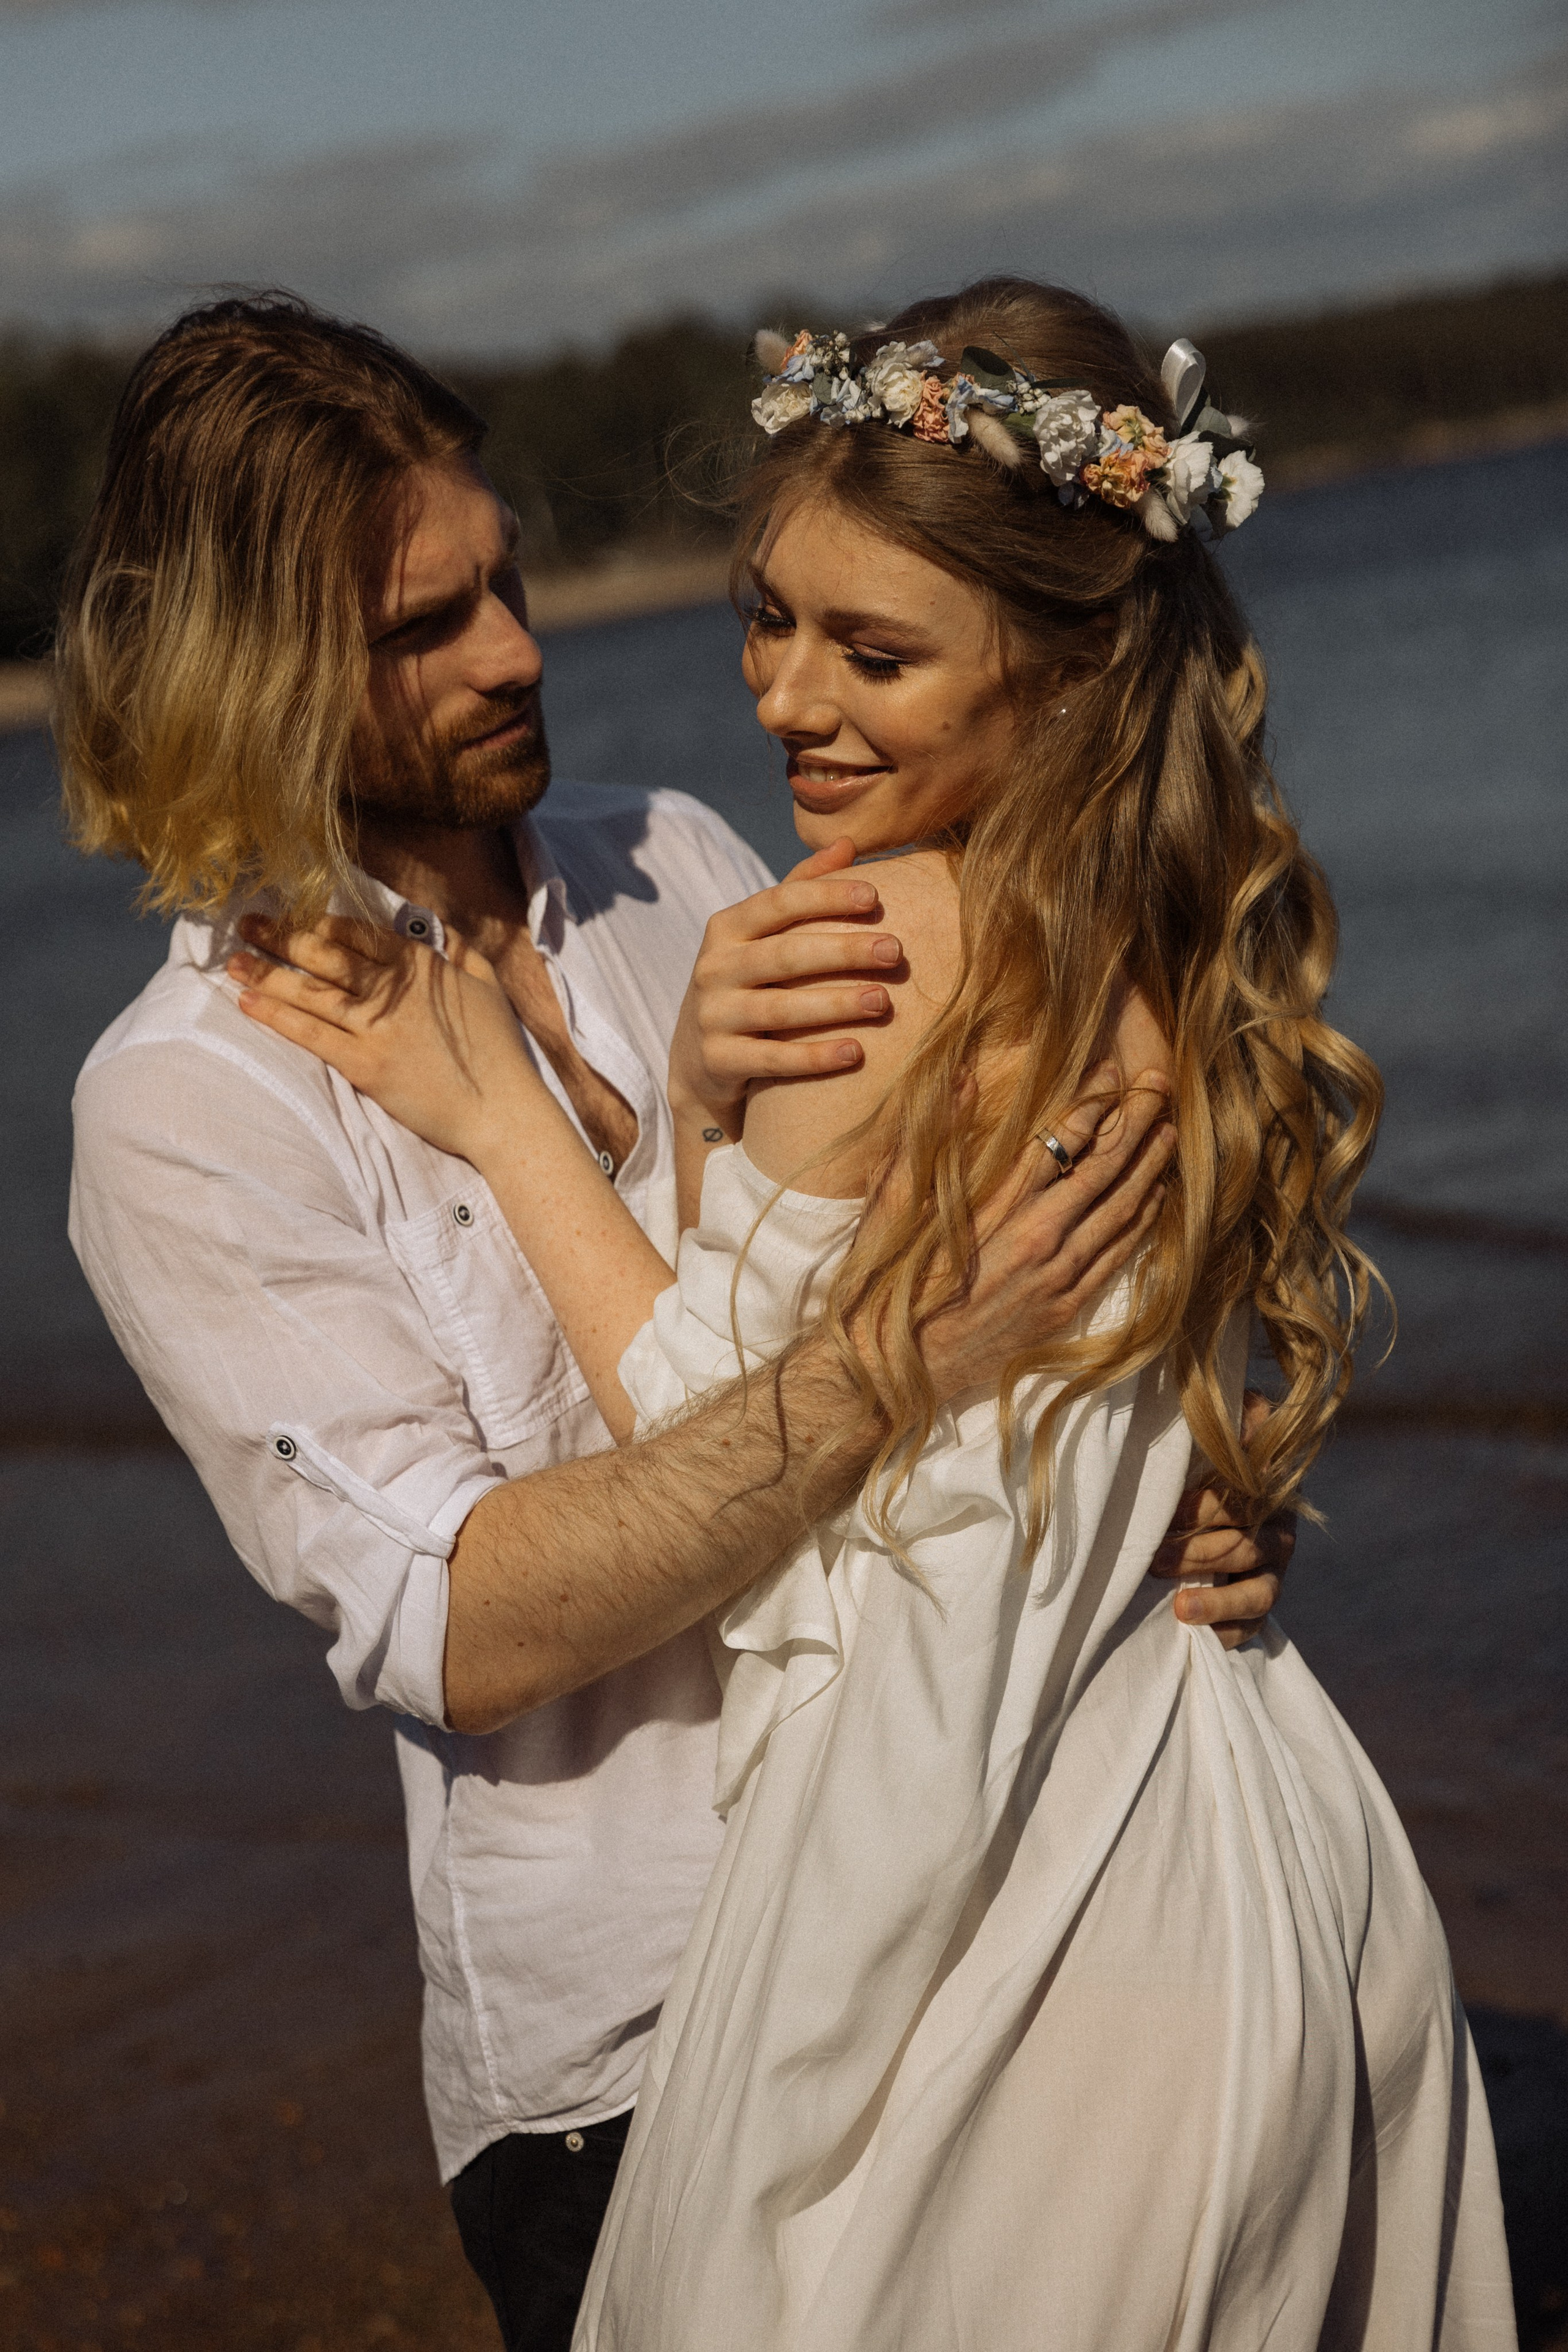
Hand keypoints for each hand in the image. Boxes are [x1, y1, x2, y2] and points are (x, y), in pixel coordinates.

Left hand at [227, 915, 542, 1163]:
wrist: (502, 1109)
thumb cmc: (500, 1050)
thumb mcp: (489, 983)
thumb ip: (460, 949)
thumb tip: (436, 925)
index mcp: (420, 966)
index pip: (357, 934)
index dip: (319, 923)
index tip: (293, 916)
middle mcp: (392, 990)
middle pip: (324, 956)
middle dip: (281, 936)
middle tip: (246, 924)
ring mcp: (376, 1027)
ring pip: (310, 992)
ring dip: (267, 973)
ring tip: (233, 961)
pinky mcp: (365, 1065)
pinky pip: (311, 1035)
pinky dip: (277, 1017)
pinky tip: (248, 1002)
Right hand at [667, 838, 905, 1139]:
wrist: (699, 1058)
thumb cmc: (748, 983)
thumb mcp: (761, 935)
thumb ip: (800, 890)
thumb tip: (847, 844)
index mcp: (727, 928)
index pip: (778, 902)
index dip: (826, 897)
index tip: (876, 898)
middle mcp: (713, 968)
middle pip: (784, 954)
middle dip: (843, 951)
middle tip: (896, 951)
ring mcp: (713, 1016)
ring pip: (779, 1009)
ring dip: (836, 1004)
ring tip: (883, 1001)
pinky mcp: (719, 1061)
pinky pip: (773, 1060)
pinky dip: (815, 1057)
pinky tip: (857, 1053)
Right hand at [914, 1066, 1175, 1401]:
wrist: (898, 1373)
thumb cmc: (886, 1289)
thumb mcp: (892, 1209)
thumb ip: (928, 1143)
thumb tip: (959, 1080)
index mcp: (995, 1211)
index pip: (1057, 1143)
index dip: (1089, 1104)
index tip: (1110, 1071)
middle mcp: (1036, 1241)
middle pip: (1102, 1170)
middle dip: (1135, 1123)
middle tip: (1161, 1084)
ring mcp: (1057, 1278)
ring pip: (1120, 1211)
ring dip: (1149, 1167)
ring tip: (1170, 1129)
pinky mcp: (1065, 1308)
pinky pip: (1118, 1256)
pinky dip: (1142, 1221)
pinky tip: (1156, 1196)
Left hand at [1148, 1392, 1294, 1650]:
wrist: (1229, 1490)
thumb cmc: (1209, 1453)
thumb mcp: (1223, 1428)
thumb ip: (1239, 1415)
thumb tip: (1243, 1419)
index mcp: (1268, 1486)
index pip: (1244, 1500)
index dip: (1205, 1508)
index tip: (1168, 1513)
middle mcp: (1277, 1528)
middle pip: (1243, 1547)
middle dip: (1196, 1555)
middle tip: (1151, 1560)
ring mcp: (1274, 1569)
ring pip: (1258, 1591)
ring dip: (1216, 1600)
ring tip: (1179, 1609)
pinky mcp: (1263, 1600)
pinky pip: (1255, 1624)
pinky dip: (1227, 1632)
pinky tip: (1193, 1633)